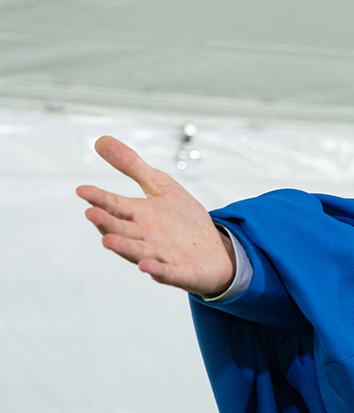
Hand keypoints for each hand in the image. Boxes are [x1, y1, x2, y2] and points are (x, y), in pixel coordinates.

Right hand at [78, 136, 235, 295]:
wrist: (212, 249)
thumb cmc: (181, 219)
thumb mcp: (160, 186)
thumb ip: (132, 166)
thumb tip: (101, 140)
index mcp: (138, 215)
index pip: (115, 205)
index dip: (100, 198)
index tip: (82, 190)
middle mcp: (144, 237)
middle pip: (121, 229)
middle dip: (106, 223)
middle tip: (90, 213)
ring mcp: (159, 256)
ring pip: (137, 252)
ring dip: (123, 247)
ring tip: (106, 241)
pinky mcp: (178, 272)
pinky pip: (166, 273)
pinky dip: (157, 270)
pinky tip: (147, 267)